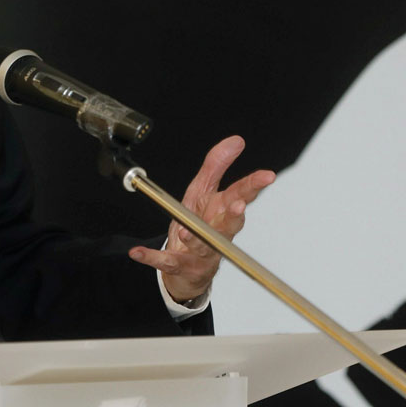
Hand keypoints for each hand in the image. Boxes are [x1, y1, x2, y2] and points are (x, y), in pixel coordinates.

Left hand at [128, 135, 274, 303]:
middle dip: (233, 216)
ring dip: (194, 239)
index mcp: (221, 211)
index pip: (241, 195)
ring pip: (202, 246)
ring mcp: (200, 252)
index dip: (254, 185)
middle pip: (228, 225)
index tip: (268, 176)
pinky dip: (151, 257)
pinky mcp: (179, 265)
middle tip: (238, 207)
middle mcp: (217, 233)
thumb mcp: (203, 190)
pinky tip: (137, 252)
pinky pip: (165, 261)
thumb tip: (237, 140)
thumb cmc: (199, 224)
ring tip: (185, 232)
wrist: (187, 266)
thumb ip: (217, 165)